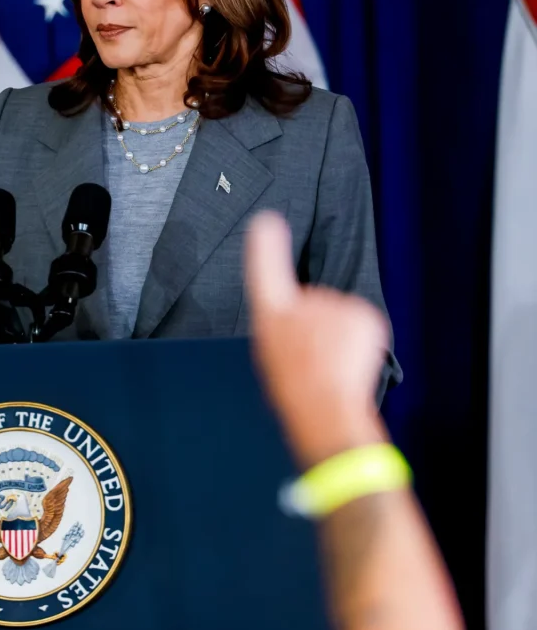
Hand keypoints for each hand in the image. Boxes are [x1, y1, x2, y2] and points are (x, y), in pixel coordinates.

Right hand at [242, 211, 388, 467]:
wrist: (324, 408)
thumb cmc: (294, 387)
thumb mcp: (272, 351)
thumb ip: (282, 319)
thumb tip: (302, 308)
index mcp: (272, 313)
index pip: (265, 269)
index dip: (265, 246)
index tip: (266, 221)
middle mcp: (303, 302)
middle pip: (312, 303)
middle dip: (314, 326)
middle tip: (308, 358)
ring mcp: (335, 306)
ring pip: (337, 316)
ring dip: (335, 336)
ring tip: (327, 364)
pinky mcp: (363, 314)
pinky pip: (359, 323)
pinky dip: (357, 340)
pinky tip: (347, 361)